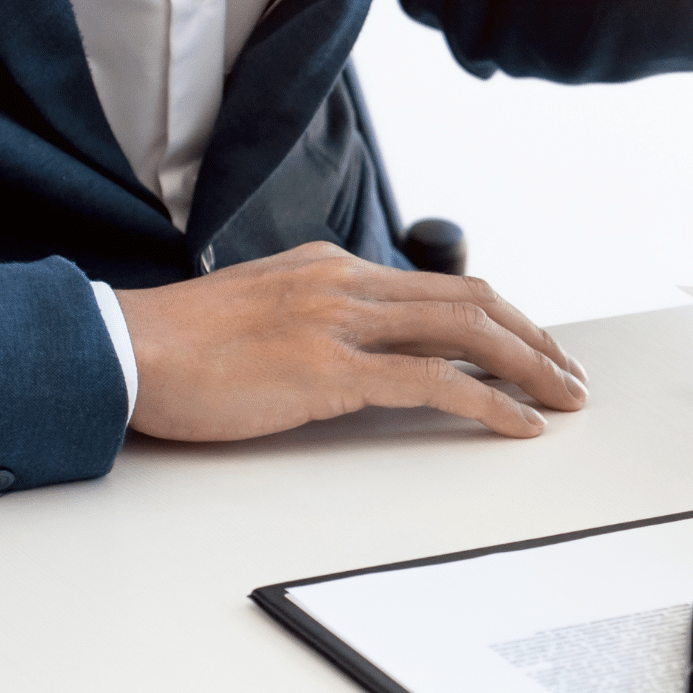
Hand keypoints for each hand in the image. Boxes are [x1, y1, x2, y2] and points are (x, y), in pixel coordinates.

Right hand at [114, 243, 586, 441]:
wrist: (119, 351)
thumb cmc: (180, 348)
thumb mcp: (265, 314)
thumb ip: (321, 324)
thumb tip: (368, 355)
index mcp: (333, 268)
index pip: (442, 286)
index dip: (502, 318)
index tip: (535, 349)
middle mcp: (346, 284)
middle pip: (472, 301)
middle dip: (535, 340)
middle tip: (573, 377)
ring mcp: (339, 322)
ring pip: (465, 333)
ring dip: (529, 368)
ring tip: (566, 400)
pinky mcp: (328, 369)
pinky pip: (432, 381)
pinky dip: (488, 402)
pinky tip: (518, 423)